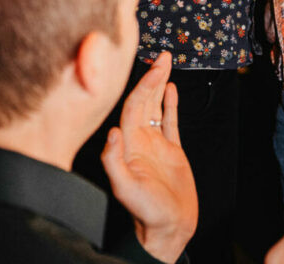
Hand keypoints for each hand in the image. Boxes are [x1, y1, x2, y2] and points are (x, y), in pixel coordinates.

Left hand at [101, 52, 197, 263]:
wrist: (169, 228)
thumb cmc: (146, 212)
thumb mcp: (126, 188)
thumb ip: (114, 160)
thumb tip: (112, 130)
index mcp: (129, 144)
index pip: (134, 106)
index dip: (144, 85)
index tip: (154, 67)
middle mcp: (140, 139)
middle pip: (144, 100)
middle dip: (153, 77)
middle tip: (163, 56)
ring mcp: (155, 143)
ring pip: (156, 106)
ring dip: (160, 85)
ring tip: (166, 63)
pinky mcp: (171, 150)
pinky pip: (169, 120)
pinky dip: (170, 104)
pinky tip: (171, 89)